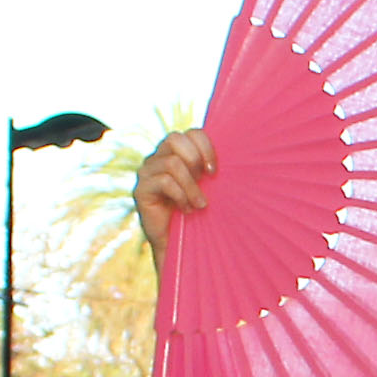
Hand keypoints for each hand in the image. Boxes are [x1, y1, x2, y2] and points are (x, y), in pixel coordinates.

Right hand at [134, 128, 214, 249]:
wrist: (178, 243)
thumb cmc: (197, 213)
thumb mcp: (207, 187)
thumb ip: (210, 169)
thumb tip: (236, 156)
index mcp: (175, 152)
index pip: (191, 133)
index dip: (206, 147)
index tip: (215, 171)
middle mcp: (158, 158)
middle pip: (175, 138)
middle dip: (195, 159)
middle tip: (205, 181)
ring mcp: (147, 172)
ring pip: (172, 163)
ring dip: (192, 185)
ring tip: (200, 204)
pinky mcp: (141, 189)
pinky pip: (165, 182)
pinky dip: (181, 196)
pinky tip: (187, 210)